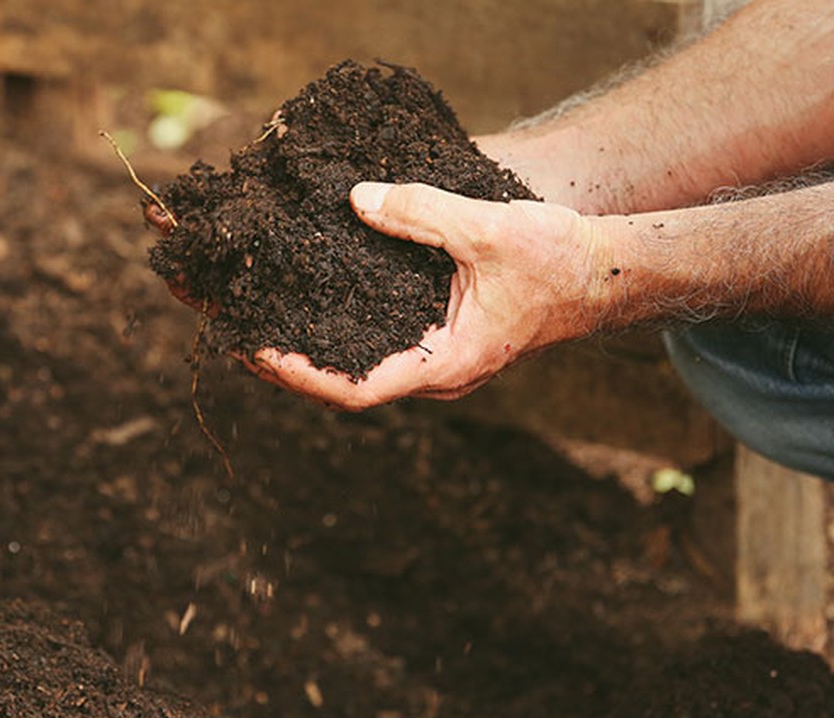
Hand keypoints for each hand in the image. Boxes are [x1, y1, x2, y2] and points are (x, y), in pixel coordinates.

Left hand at [243, 182, 611, 409]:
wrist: (607, 272)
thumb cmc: (561, 260)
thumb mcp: (489, 229)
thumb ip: (422, 213)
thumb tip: (357, 199)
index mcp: (446, 363)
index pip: (356, 390)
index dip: (300, 376)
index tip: (255, 353)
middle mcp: (434, 370)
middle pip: (346, 385)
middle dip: (290, 366)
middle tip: (236, 336)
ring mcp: (435, 358)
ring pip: (359, 367)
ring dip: (310, 351)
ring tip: (259, 324)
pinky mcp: (438, 337)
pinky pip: (377, 344)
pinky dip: (339, 330)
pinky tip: (312, 304)